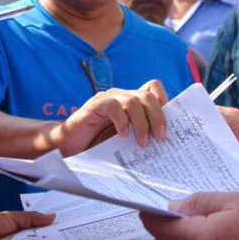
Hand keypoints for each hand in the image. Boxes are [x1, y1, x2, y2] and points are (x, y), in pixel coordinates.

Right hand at [47, 80, 168, 153]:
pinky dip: (121, 121)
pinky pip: (112, 106)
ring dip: (142, 123)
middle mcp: (122, 97)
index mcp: (133, 103)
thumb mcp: (127, 143)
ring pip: (134, 100)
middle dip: (158, 117)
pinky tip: (122, 136)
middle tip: (161, 138)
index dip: (166, 104)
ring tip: (142, 144)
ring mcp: (108, 99)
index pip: (155, 90)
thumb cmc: (99, 147)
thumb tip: (168, 148)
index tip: (170, 127)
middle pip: (148, 96)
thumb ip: (143, 138)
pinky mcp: (94, 106)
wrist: (68, 148)